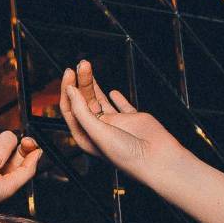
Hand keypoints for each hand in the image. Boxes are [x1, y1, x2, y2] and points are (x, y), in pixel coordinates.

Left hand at [59, 61, 191, 183]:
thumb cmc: (125, 155)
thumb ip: (82, 111)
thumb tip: (71, 90)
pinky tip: (111, 92)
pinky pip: (120, 105)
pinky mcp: (130, 119)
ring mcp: (114, 123)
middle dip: (82, 81)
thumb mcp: (97, 132)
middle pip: (84, 101)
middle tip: (82, 64)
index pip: (71, 109)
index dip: (68, 90)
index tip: (69, 73)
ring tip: (88, 66)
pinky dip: (116, 97)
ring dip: (93, 83)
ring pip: (99, 99)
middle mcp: (98, 130)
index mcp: (86, 137)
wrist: (155, 158)